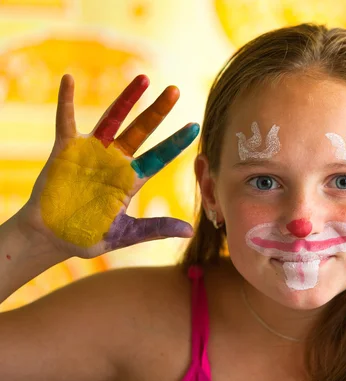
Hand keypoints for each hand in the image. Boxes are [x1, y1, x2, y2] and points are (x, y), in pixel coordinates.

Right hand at [18, 74, 197, 258]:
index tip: (195, 126)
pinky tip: (68, 79)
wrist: (51, 237)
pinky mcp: (66, 150)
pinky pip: (65, 120)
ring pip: (112, 118)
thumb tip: (189, 230)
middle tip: (175, 91)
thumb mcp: (125, 234)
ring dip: (127, 98)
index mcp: (131, 179)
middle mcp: (115, 161)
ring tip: (144, 79)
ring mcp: (91, 152)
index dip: (176, 142)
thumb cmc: (87, 236)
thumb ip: (155, 229)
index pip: (159, 157)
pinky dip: (65, 100)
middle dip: (158, 111)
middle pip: (141, 130)